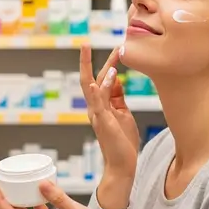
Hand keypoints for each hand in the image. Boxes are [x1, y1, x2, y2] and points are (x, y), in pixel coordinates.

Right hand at [80, 44, 139, 179]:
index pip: (101, 79)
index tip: (119, 49)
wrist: (123, 165)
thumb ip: (117, 97)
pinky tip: (105, 78)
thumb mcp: (122, 113)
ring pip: (91, 88)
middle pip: (89, 79)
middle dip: (87, 61)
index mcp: (100, 105)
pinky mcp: (103, 122)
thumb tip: (116, 78)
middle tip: (86, 43)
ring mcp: (97, 115)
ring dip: (95, 70)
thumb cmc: (123, 141)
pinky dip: (101, 90)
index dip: (109, 63)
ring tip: (100, 54)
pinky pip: (99, 103)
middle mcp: (95, 108)